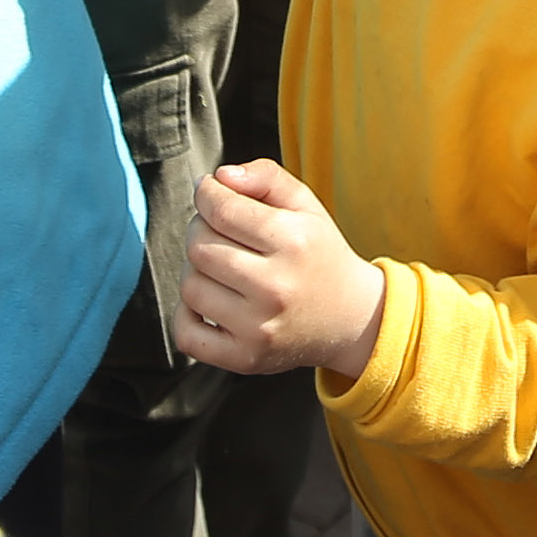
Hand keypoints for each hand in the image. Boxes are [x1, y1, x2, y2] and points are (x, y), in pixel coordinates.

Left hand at [177, 159, 385, 378]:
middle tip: (217, 230)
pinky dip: (186, 315)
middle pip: (199, 247)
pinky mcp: (245, 359)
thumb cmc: (318, 254)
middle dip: (199, 229)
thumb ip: (265, 177)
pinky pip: (187, 334)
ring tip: (219, 266)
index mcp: (293, 242)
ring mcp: (259, 328)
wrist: (349, 319)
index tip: (208, 191)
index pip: (222, 210)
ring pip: (190, 287)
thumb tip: (220, 177)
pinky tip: (211, 301)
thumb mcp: (306, 205)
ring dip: (195, 270)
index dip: (205, 193)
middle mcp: (276, 288)